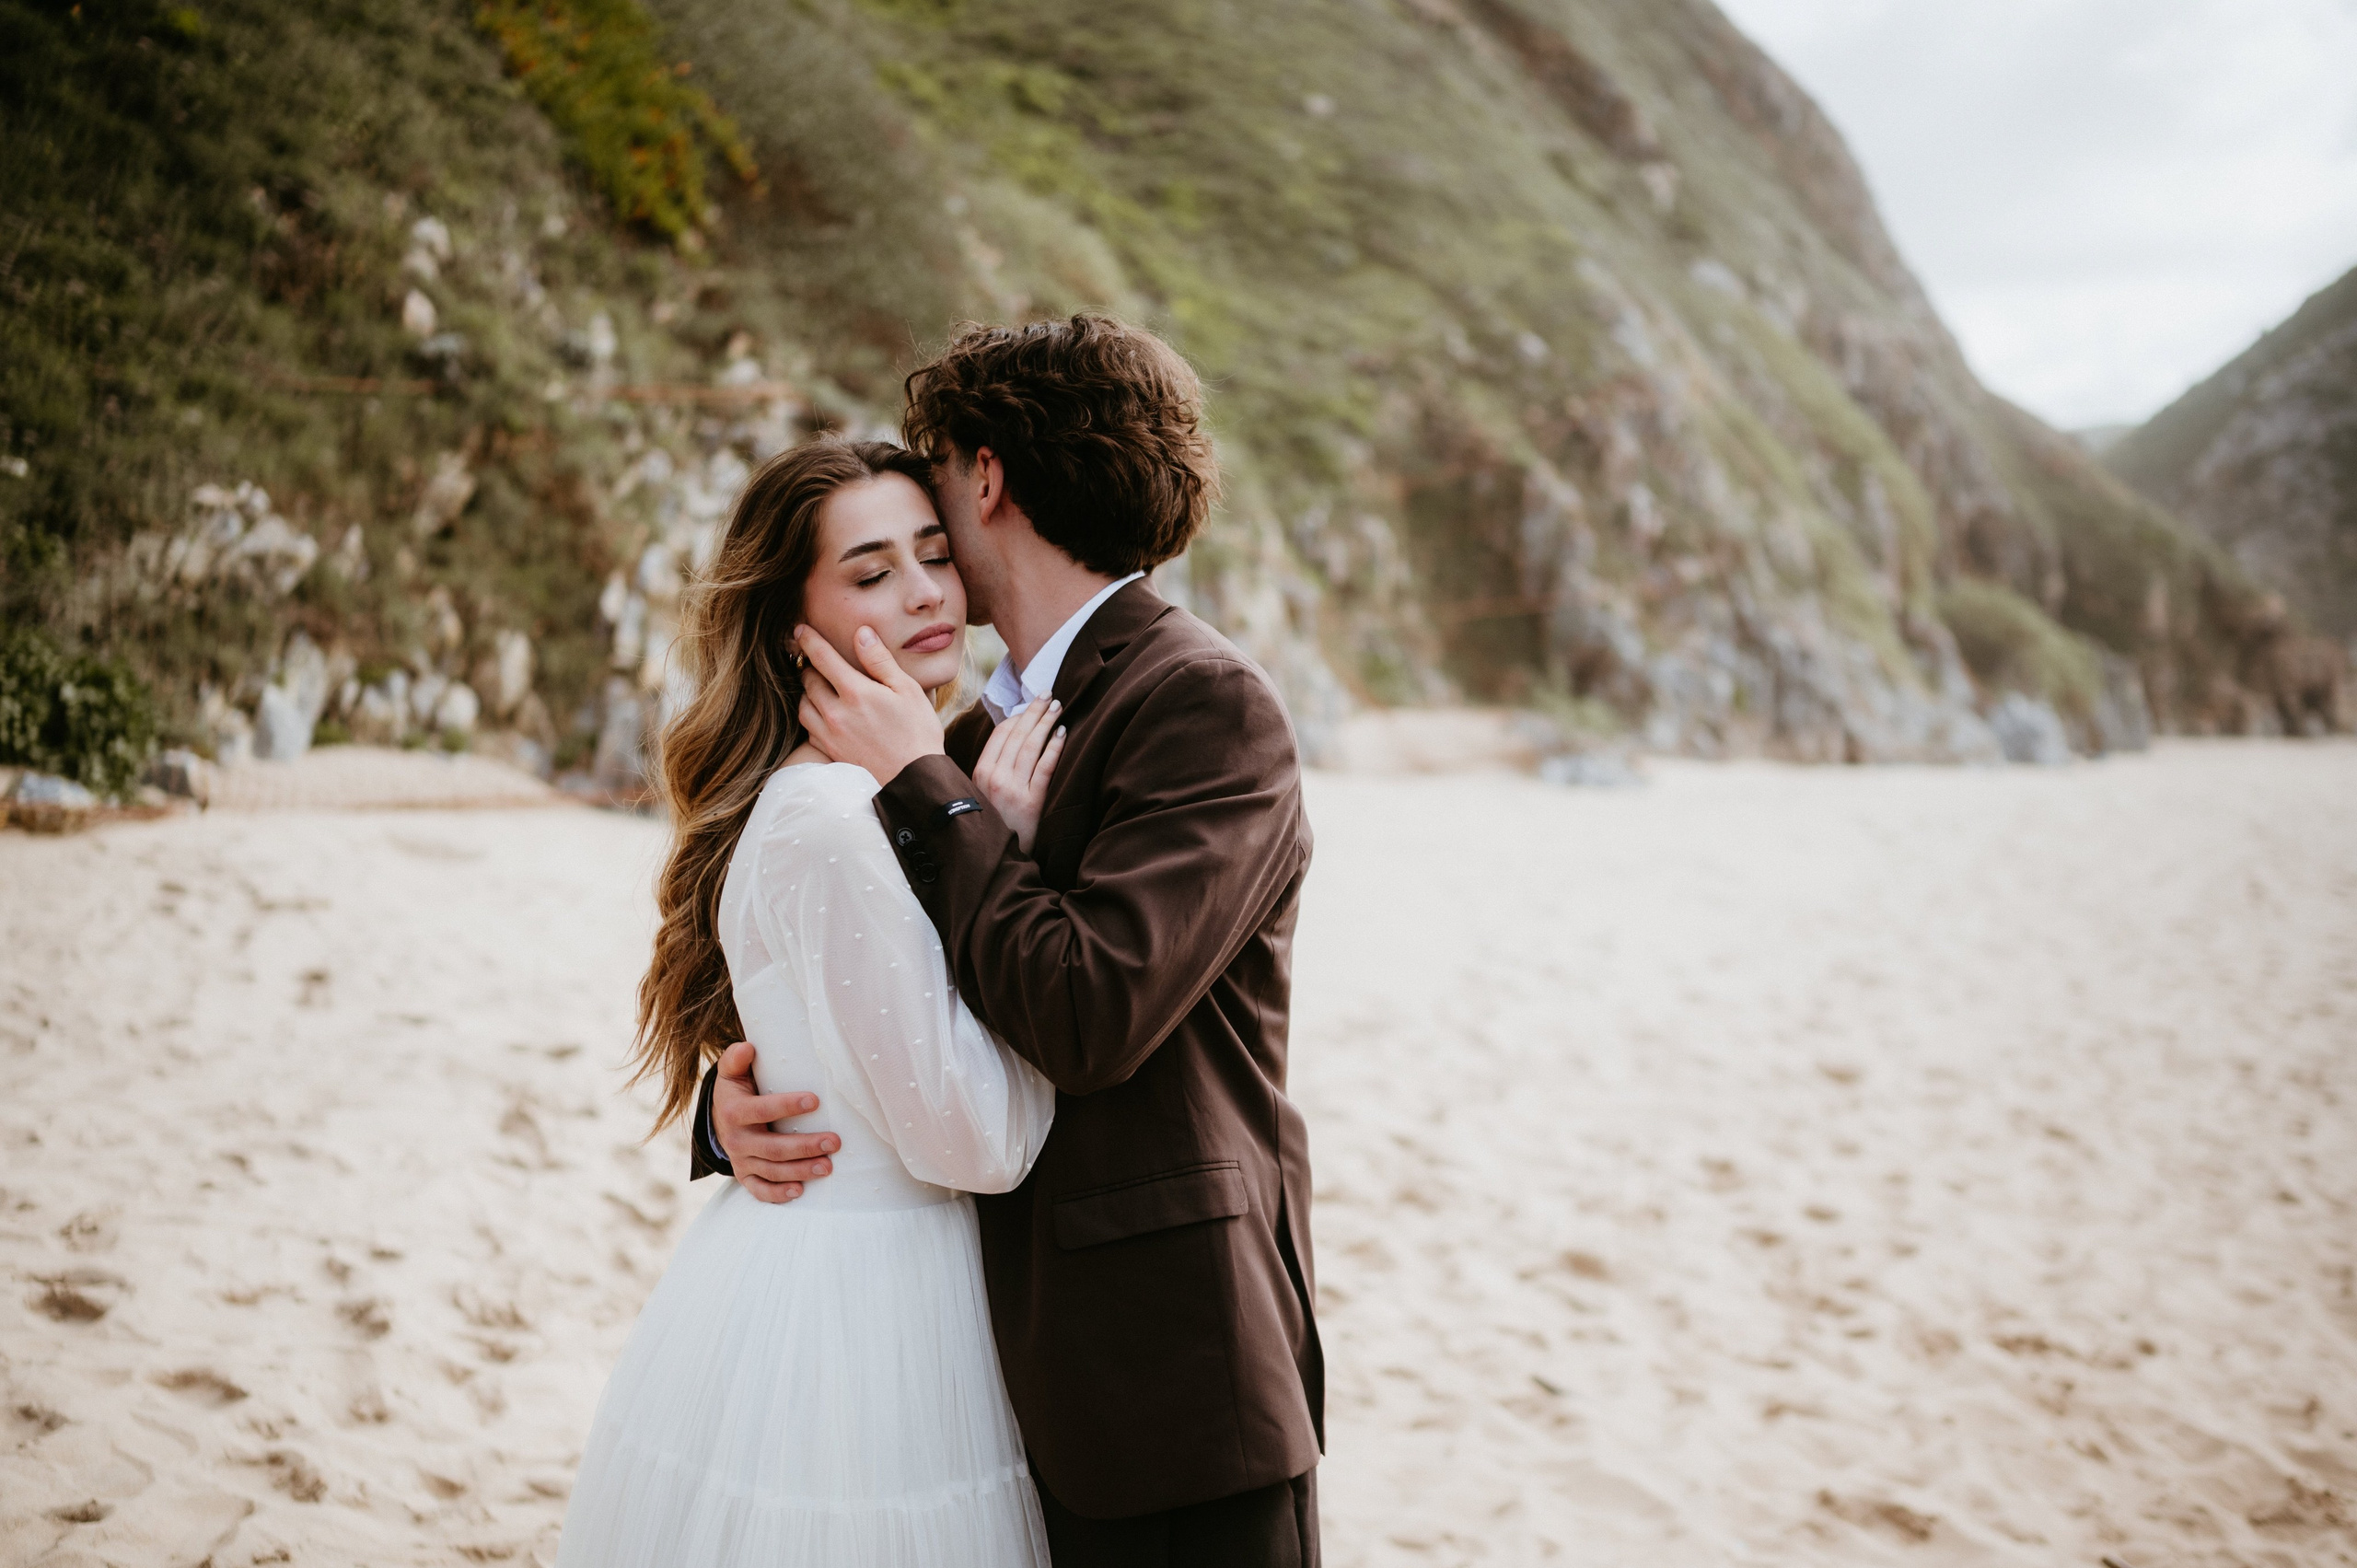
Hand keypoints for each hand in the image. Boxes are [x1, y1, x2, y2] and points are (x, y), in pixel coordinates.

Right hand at [711, 1040, 838, 1203]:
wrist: (719, 1118)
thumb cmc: (736, 1090)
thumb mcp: (731, 1072)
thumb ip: (736, 1058)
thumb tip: (749, 1047)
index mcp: (734, 1111)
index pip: (762, 1110)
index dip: (787, 1106)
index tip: (815, 1100)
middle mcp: (736, 1140)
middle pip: (772, 1148)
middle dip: (805, 1146)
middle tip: (835, 1142)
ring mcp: (740, 1161)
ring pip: (771, 1171)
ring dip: (800, 1171)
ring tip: (828, 1166)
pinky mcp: (745, 1176)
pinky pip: (760, 1190)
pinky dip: (778, 1194)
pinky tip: (800, 1191)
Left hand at [796, 625, 945, 785]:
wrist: (914, 779)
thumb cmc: (917, 732)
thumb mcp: (907, 690)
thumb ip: (880, 661)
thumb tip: (861, 634)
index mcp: (855, 692)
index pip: (822, 657)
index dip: (809, 640)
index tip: (800, 628)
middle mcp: (836, 712)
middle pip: (808, 680)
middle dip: (810, 666)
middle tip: (815, 660)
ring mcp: (830, 734)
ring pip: (803, 705)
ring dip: (807, 692)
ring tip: (819, 687)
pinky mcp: (830, 752)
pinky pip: (808, 729)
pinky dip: (811, 717)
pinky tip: (824, 715)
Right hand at [973, 698, 1065, 852]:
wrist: (997, 859)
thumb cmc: (994, 824)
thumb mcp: (983, 794)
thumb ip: (992, 769)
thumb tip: (1010, 738)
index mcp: (979, 773)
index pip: (1000, 735)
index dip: (1017, 716)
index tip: (1030, 704)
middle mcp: (994, 778)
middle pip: (1017, 735)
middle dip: (1034, 711)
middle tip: (1049, 694)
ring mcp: (1013, 790)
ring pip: (1031, 746)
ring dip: (1046, 722)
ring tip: (1058, 707)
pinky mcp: (1032, 802)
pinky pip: (1045, 768)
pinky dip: (1054, 748)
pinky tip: (1063, 734)